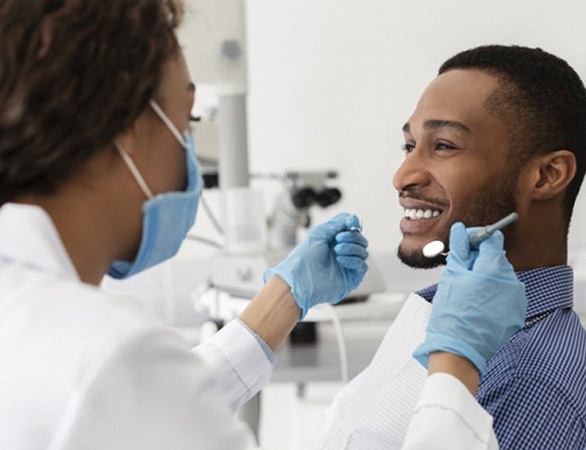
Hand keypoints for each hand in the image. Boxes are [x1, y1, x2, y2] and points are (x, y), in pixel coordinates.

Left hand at [264, 213, 368, 318]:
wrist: (300, 279)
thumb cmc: (305, 257)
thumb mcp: (320, 233)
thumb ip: (337, 223)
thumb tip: (354, 219)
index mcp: (334, 240)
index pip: (352, 228)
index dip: (354, 223)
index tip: (352, 222)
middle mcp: (342, 252)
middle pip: (360, 239)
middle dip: (352, 236)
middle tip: (338, 239)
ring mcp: (348, 265)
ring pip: (363, 251)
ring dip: (351, 247)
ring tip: (336, 250)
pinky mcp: (352, 278)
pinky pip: (362, 265)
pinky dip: (353, 260)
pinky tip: (340, 260)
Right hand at [413, 222, 526, 377]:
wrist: (459, 350)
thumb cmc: (452, 313)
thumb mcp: (452, 276)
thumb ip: (460, 250)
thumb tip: (461, 230)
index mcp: (495, 269)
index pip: (492, 239)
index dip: (476, 239)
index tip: (464, 244)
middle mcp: (512, 282)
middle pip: (496, 259)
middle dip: (479, 260)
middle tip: (460, 270)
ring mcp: (516, 299)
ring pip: (500, 277)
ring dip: (485, 278)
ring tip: (466, 291)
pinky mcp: (516, 314)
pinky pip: (505, 295)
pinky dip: (492, 294)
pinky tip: (476, 304)